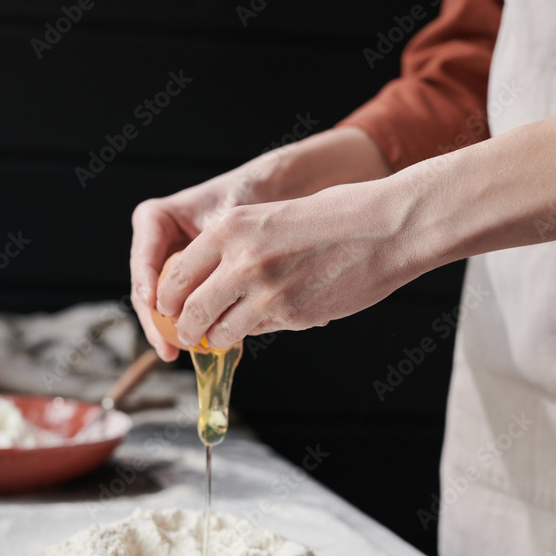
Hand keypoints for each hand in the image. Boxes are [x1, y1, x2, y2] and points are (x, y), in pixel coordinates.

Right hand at [130, 156, 284, 360]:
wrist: (265, 196)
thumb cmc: (245, 197)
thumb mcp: (227, 221)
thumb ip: (213, 249)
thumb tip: (208, 293)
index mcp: (154, 221)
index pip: (143, 256)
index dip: (147, 283)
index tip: (156, 304)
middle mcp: (154, 245)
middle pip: (145, 288)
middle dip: (155, 320)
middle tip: (167, 344)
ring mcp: (166, 266)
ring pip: (158, 305)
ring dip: (167, 331)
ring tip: (177, 352)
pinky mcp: (184, 284)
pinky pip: (180, 308)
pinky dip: (188, 327)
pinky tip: (199, 346)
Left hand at [154, 108, 555, 349]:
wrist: (389, 227)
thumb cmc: (337, 217)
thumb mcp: (272, 217)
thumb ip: (236, 247)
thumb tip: (209, 284)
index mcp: (231, 228)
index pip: (174, 274)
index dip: (166, 299)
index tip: (170, 309)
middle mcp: (240, 259)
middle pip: (188, 310)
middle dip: (185, 328)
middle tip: (189, 335)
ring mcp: (264, 291)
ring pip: (217, 331)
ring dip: (215, 338)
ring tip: (220, 337)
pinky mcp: (290, 314)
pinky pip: (255, 333)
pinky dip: (251, 334)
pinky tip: (260, 325)